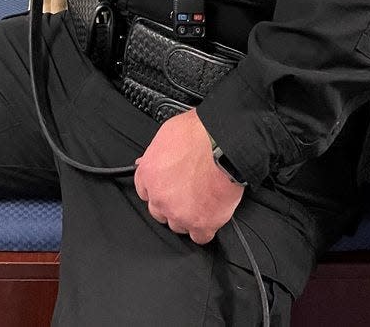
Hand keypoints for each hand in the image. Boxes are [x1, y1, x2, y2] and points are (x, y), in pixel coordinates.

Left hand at [134, 108, 243, 244]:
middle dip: (172, 203)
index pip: (145, 191)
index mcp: (149, 173)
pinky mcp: (200, 224)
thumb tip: (150, 158)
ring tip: (202, 201)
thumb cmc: (199, 133)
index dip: (159, 189)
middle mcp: (160, 196)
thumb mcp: (168, 133)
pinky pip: (199, 237)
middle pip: (159, 211)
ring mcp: (178, 213)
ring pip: (178, 225)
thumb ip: (156, 152)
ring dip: (188, 216)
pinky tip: (211, 216)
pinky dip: (206, 229)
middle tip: (188, 192)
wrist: (224, 144)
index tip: (168, 187)